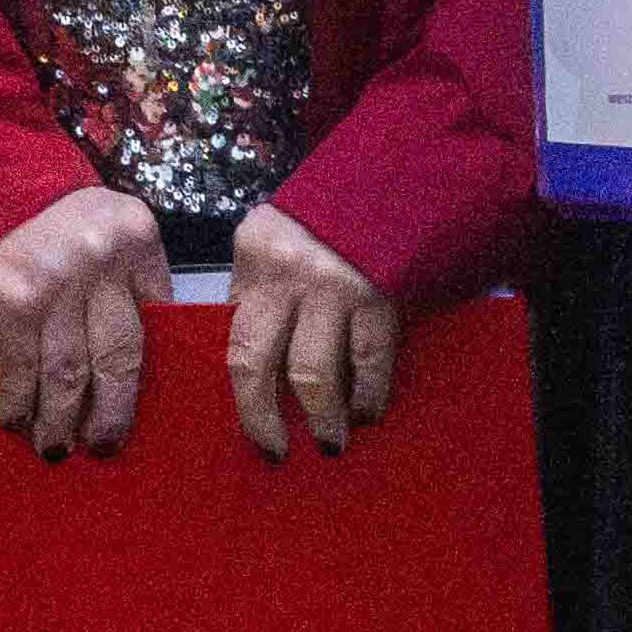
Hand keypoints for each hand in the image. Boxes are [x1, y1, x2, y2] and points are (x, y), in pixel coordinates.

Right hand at [0, 184, 165, 456]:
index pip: (157, 316)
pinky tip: (15, 419)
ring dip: (59, 419)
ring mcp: (58, 281)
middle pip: (120, 355)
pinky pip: (22, 369)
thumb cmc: (37, 219)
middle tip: (103, 443)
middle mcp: (102, 257)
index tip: (138, 406)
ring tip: (55, 445)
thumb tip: (124, 366)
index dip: (147, 371)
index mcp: (135, 236)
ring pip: (70, 373)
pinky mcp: (14, 302)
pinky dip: (18, 402)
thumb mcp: (97, 229)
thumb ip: (120, 281)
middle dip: (111, 411)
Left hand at [223, 204, 403, 458]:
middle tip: (274, 449)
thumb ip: (263, 294)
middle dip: (261, 416)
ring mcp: (332, 285)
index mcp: (254, 255)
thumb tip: (259, 368)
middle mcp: (285, 270)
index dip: (240, 390)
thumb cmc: (331, 225)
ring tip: (330, 441)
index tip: (250, 424)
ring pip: (312, 372)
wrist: (398, 183)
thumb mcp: (279, 245)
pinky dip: (367, 394)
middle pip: (255, 361)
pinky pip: (368, 362)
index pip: (233, 335)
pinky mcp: (377, 296)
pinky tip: (366, 411)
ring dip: (321, 416)